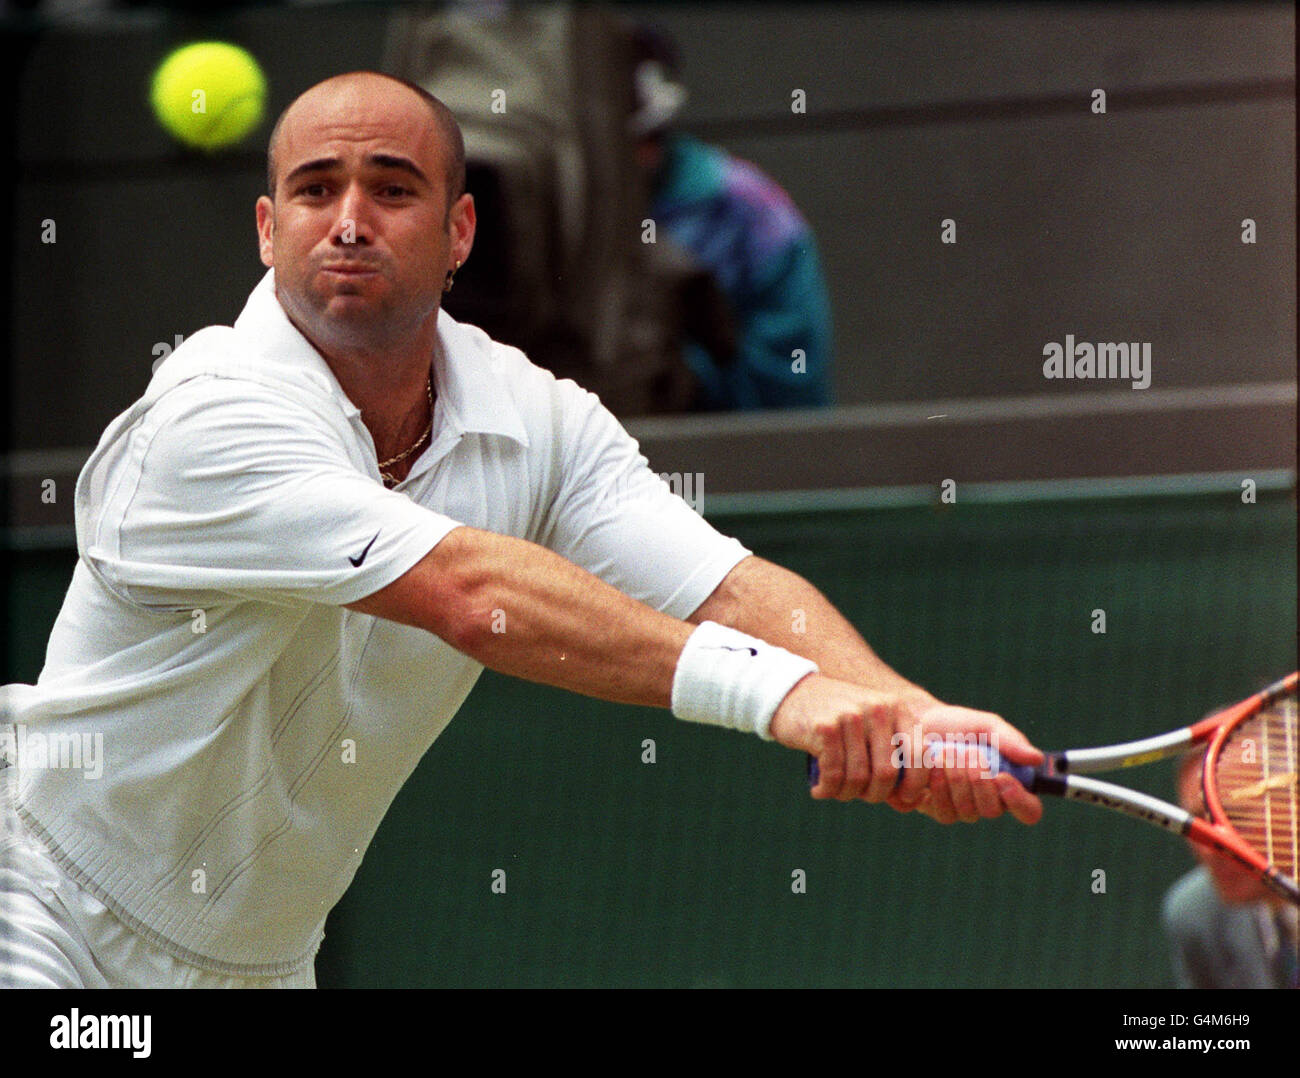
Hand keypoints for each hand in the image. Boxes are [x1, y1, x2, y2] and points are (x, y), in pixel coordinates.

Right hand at [768, 674, 1043, 824]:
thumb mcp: (892, 725)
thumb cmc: (849, 718)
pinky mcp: (828, 726)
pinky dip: (830, 789)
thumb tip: (1009, 766)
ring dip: (852, 794)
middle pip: (898, 781)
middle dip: (883, 796)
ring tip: (840, 786)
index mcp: (909, 714)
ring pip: (868, 782)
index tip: (908, 800)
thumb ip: (940, 743)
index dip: (926, 790)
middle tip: (866, 793)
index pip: (931, 764)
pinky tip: (822, 788)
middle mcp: (888, 712)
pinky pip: (838, 776)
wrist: (796, 694)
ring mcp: (858, 717)